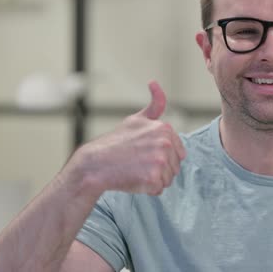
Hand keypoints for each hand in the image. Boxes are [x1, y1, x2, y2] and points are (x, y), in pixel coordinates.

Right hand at [67, 81, 186, 195]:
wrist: (94, 165)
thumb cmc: (115, 143)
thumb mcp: (136, 120)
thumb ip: (154, 105)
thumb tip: (155, 83)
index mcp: (165, 129)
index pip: (179, 153)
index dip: (162, 156)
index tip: (144, 153)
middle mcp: (165, 143)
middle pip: (175, 167)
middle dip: (159, 168)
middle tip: (138, 163)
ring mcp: (160, 161)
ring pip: (168, 179)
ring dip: (154, 179)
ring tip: (135, 170)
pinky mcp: (153, 178)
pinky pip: (159, 189)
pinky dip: (148, 189)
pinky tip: (133, 179)